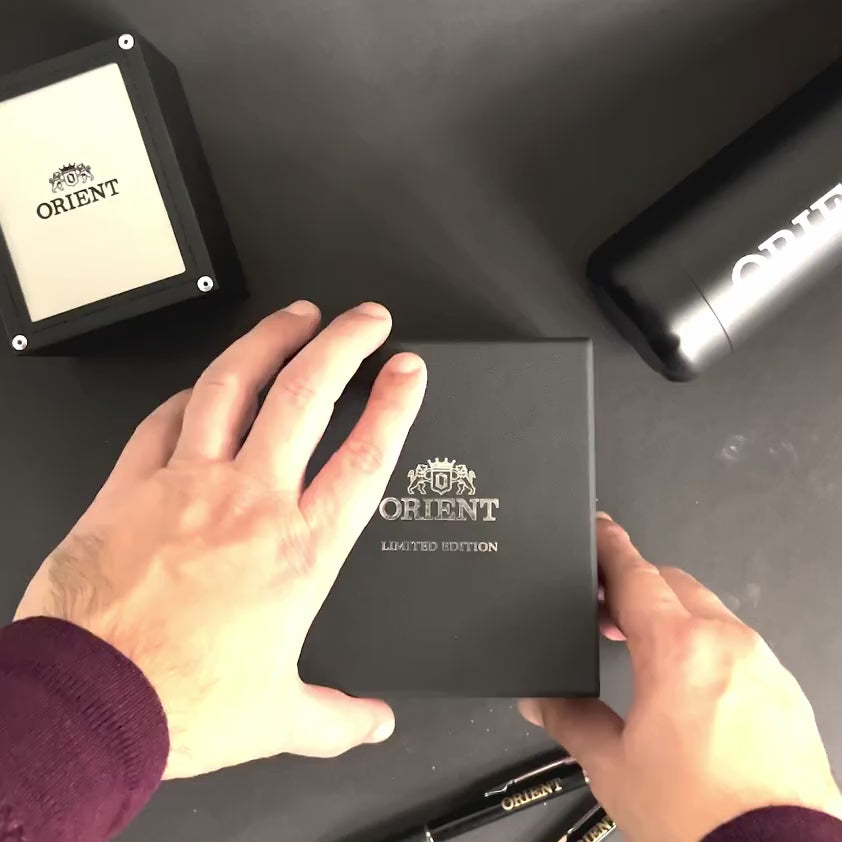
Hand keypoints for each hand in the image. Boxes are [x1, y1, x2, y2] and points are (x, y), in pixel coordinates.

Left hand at [14, 301, 426, 779]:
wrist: (90, 700)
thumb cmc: (180, 701)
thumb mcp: (280, 718)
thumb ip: (340, 718)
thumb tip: (375, 723)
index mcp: (298, 551)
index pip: (363, 457)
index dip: (394, 405)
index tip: (407, 371)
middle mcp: (248, 503)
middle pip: (306, 395)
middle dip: (344, 343)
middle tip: (365, 319)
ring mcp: (188, 484)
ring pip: (234, 385)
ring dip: (270, 340)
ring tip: (295, 316)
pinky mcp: (131, 486)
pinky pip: (163, 420)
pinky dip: (187, 395)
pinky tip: (200, 386)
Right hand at [521, 514, 841, 841]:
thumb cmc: (701, 818)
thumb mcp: (613, 766)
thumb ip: (570, 719)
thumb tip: (541, 701)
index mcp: (678, 650)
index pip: (636, 575)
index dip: (610, 547)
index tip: (599, 529)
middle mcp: (728, 645)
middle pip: (674, 584)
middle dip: (638, 587)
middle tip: (607, 609)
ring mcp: (764, 666)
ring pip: (711, 613)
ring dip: (674, 617)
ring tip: (646, 651)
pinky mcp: (786, 692)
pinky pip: (740, 646)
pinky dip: (709, 647)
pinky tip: (693, 685)